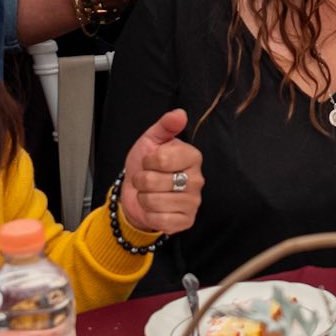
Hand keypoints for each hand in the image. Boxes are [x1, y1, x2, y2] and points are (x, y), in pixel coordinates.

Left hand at [115, 109, 202, 234]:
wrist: (137, 193)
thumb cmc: (146, 166)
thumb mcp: (151, 141)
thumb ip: (165, 125)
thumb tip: (179, 114)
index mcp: (193, 157)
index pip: (162, 158)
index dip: (147, 161)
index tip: (150, 162)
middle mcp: (197, 179)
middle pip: (155, 181)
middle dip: (142, 181)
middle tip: (147, 180)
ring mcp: (193, 202)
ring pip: (154, 201)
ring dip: (144, 198)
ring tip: (150, 194)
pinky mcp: (186, 221)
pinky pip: (160, 220)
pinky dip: (150, 215)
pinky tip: (155, 209)